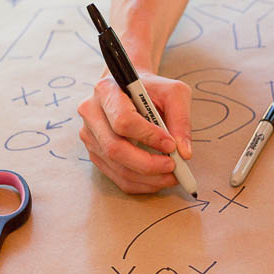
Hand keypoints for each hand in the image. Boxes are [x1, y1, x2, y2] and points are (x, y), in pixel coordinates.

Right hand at [78, 73, 192, 193]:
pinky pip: (117, 178)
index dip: (149, 137)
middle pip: (115, 149)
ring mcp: (90, 137)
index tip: (171, 144)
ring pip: (117, 168)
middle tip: (173, 166)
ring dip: (148, 179)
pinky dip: (142, 184)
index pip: (123, 121)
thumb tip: (184, 153)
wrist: (130, 90)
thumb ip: (181, 119)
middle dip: (148, 164)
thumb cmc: (152, 89)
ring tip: (171, 176)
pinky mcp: (95, 154)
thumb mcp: (173, 92)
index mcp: (106, 91)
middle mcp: (91, 114)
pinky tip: (158, 180)